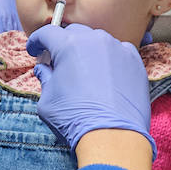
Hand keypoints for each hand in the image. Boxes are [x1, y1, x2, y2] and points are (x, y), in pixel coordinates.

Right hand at [27, 23, 152, 152]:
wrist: (113, 137)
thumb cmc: (76, 120)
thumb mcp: (48, 101)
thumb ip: (45, 79)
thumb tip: (44, 70)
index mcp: (69, 45)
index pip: (48, 33)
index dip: (37, 41)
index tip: (35, 50)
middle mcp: (95, 41)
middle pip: (74, 33)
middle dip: (63, 45)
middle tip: (59, 63)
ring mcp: (118, 49)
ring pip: (98, 42)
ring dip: (88, 52)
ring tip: (85, 72)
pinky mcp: (135, 62)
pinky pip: (118, 52)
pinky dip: (109, 60)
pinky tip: (106, 78)